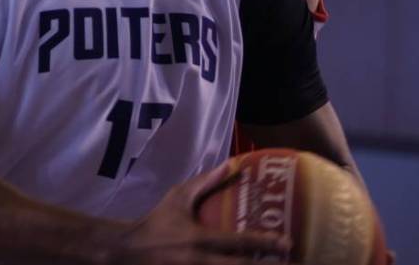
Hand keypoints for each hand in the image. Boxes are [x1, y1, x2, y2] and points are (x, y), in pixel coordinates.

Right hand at [117, 163, 288, 264]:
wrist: (126, 252)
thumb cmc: (156, 222)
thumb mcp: (177, 198)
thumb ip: (205, 182)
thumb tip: (232, 163)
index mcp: (199, 239)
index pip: (237, 242)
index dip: (264, 243)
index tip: (288, 243)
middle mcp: (199, 262)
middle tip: (292, 264)